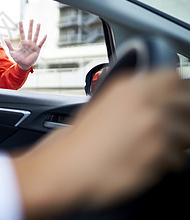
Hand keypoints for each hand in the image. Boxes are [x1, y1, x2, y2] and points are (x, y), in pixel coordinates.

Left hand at [4, 19, 46, 69]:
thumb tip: (5, 38)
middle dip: (30, 26)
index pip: (22, 33)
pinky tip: (45, 35)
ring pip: (35, 36)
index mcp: (23, 42)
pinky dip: (43, 40)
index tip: (20, 21)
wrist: (23, 65)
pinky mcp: (37, 49)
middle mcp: (28, 42)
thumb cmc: (18, 59)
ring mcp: (33, 45)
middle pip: (30, 32)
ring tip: (38, 23)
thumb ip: (9, 45)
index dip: (21, 27)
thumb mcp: (12, 52)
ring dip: (37, 30)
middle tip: (31, 19)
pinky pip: (40, 43)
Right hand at [13, 70, 189, 218]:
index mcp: (130, 87)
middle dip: (182, 118)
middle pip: (188, 103)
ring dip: (175, 144)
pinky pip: (179, 159)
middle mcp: (145, 102)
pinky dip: (165, 164)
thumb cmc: (81, 141)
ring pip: (187, 133)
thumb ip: (136, 96)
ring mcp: (153, 126)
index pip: (176, 79)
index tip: (177, 104)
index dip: (179, 94)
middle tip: (166, 131)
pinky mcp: (158, 152)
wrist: (68, 165)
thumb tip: (164, 100)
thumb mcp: (105, 104)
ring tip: (148, 150)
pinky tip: (142, 162)